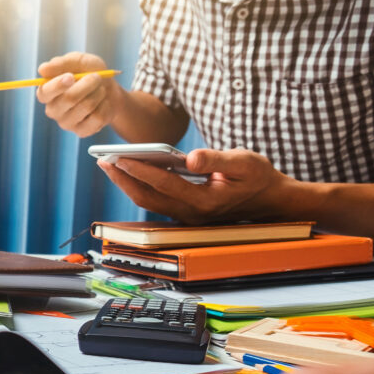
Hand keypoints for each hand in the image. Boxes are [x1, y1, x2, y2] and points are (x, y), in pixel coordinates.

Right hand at [37, 52, 120, 137]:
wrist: (109, 89)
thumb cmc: (89, 73)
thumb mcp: (77, 61)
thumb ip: (60, 64)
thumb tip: (42, 70)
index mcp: (47, 93)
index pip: (45, 92)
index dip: (58, 85)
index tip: (71, 76)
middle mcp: (53, 110)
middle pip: (69, 99)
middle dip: (88, 84)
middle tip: (96, 77)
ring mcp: (67, 123)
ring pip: (86, 106)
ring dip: (99, 93)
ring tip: (100, 90)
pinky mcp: (81, 132)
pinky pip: (97, 118)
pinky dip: (105, 106)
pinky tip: (103, 104)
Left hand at [98, 148, 298, 224]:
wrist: (270, 201)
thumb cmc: (258, 178)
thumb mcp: (245, 162)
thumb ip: (216, 160)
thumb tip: (189, 157)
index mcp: (204, 202)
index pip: (165, 185)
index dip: (141, 171)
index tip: (119, 157)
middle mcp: (191, 213)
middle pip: (148, 197)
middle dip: (123, 179)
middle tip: (102, 160)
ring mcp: (186, 216)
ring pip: (148, 201)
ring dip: (127, 183)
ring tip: (108, 163)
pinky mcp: (184, 212)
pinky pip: (155, 200)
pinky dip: (139, 185)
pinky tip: (128, 169)